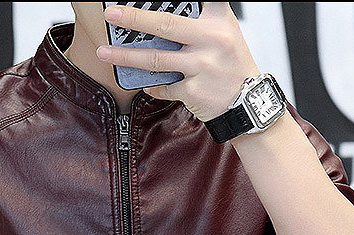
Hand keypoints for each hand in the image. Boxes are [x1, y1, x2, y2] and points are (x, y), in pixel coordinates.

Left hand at [97, 2, 258, 121]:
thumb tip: (162, 14)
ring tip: (104, 52)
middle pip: (165, 26)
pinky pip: (163, 87)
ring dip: (126, 57)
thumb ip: (201, 16)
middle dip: (134, 19)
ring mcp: (201, 66)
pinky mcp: (194, 91)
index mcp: (217, 20)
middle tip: (111, 14)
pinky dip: (151, 85)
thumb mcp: (224, 30)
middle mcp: (210, 40)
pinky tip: (143, 82)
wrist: (248, 102)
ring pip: (156, 60)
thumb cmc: (231, 63)